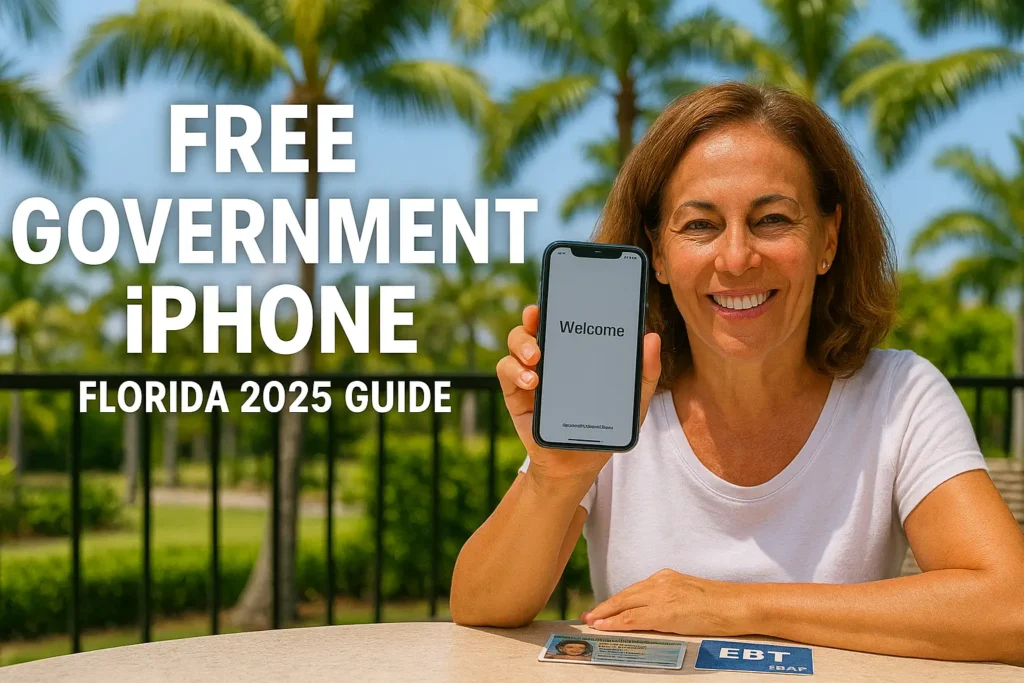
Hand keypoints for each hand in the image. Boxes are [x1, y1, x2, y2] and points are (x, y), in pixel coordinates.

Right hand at [496, 304, 661, 481]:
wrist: (577, 464)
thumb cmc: (603, 428)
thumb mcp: (633, 402)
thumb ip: (645, 374)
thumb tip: (652, 338)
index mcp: (575, 352)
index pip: (565, 318)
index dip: (560, 301)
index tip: (562, 291)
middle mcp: (550, 356)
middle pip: (535, 324)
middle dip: (534, 315)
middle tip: (539, 316)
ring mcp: (530, 373)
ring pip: (516, 342)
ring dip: (522, 343)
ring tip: (537, 357)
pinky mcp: (516, 393)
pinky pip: (505, 370)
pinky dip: (515, 371)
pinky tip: (532, 382)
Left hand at [580, 569, 748, 635]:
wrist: (737, 605)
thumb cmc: (720, 605)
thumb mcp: (689, 596)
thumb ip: (671, 599)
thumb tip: (656, 613)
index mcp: (666, 578)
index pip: (634, 590)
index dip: (615, 601)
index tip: (602, 608)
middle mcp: (661, 582)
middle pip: (625, 595)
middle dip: (604, 607)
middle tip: (587, 616)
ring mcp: (662, 595)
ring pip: (625, 604)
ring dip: (605, 614)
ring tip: (591, 622)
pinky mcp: (665, 611)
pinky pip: (634, 617)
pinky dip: (616, 623)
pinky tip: (605, 627)